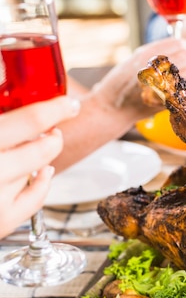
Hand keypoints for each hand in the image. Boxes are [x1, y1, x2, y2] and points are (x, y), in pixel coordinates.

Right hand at [0, 96, 79, 236]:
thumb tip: (3, 76)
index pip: (31, 120)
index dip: (55, 108)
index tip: (67, 103)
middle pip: (43, 147)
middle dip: (52, 133)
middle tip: (52, 125)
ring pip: (41, 169)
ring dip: (45, 154)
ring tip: (42, 144)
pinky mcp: (2, 221)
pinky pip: (37, 199)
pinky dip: (43, 182)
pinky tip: (42, 171)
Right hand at [90, 37, 185, 120]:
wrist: (112, 107)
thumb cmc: (121, 83)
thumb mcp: (134, 59)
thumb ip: (155, 53)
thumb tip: (179, 47)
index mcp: (147, 54)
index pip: (180, 43)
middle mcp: (155, 67)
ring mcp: (162, 84)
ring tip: (183, 77)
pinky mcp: (166, 99)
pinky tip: (179, 88)